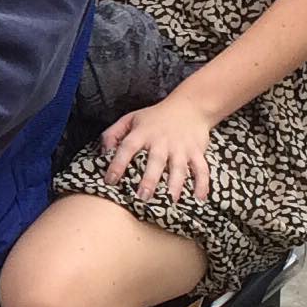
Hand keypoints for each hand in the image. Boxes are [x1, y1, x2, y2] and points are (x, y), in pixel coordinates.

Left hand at [100, 96, 217, 203]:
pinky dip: (202, 184)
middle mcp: (162, 141)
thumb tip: (103, 153)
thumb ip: (113, 134)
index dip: (118, 163)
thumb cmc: (155, 117)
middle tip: (143, 196)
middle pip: (156, 161)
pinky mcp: (197, 152)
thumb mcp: (131, 119)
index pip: (127, 148)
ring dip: (176, 184)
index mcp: (143, 133)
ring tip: (171, 200)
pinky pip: (201, 169)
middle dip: (150, 179)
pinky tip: (199, 199)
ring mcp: (181, 147)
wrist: (190, 106)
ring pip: (179, 167)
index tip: (110, 180)